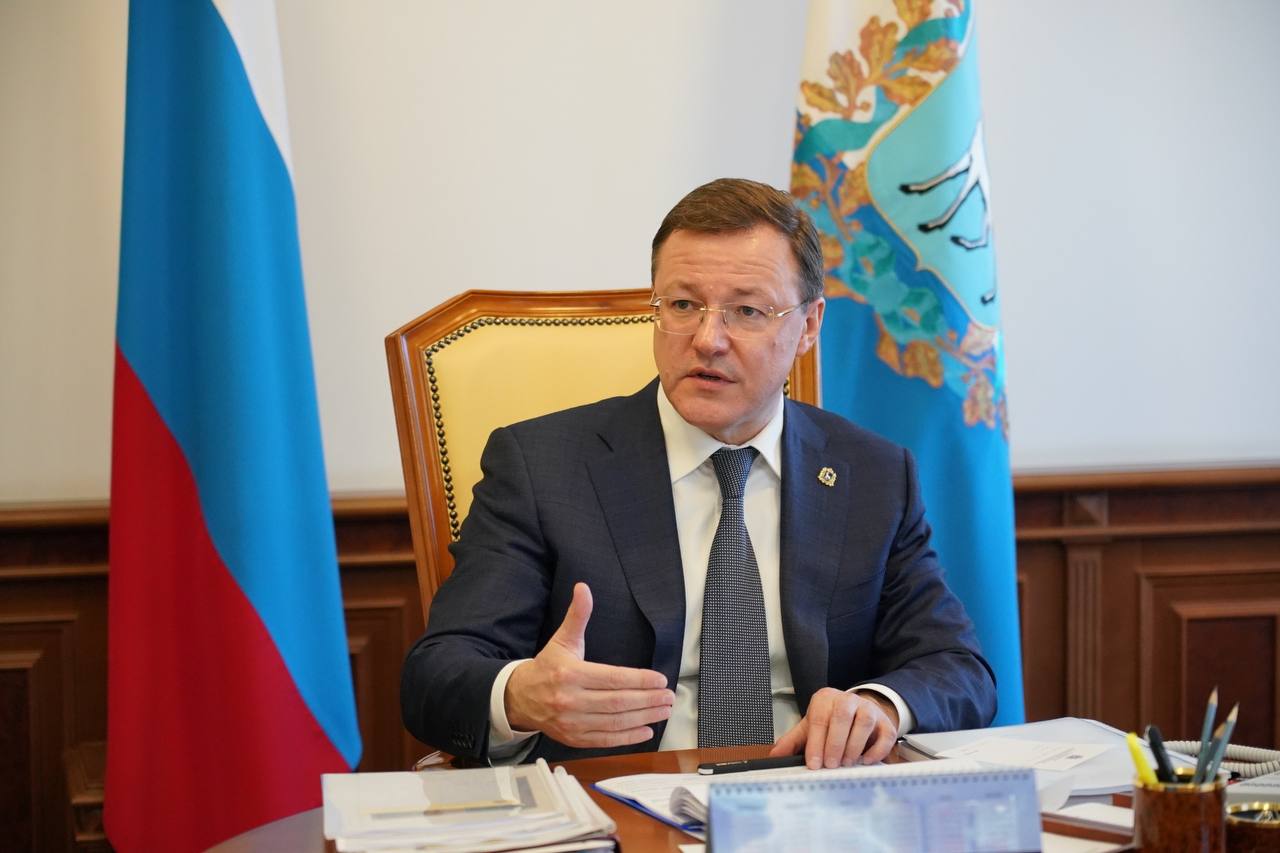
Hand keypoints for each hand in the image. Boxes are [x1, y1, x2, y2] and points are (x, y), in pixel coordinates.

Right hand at [505, 583, 674, 747]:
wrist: (520, 697)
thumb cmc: (547, 667)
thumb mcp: (563, 639)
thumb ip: (578, 615)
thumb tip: (583, 588)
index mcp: (570, 674)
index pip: (613, 679)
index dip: (640, 680)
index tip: (660, 679)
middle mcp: (570, 700)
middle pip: (618, 702)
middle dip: (648, 700)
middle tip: (669, 696)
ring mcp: (572, 722)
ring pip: (615, 722)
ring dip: (644, 717)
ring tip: (664, 710)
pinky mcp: (574, 738)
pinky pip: (605, 740)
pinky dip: (628, 738)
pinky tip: (646, 730)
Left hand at [768, 688, 898, 768]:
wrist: (857, 712)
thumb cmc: (830, 721)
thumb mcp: (810, 727)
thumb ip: (793, 741)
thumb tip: (775, 756)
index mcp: (825, 699)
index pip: (819, 719)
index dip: (816, 743)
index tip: (814, 763)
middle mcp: (848, 700)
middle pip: (842, 717)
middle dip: (835, 744)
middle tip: (831, 765)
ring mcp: (869, 709)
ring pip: (864, 722)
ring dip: (854, 746)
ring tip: (846, 763)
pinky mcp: (885, 722)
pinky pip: (885, 734)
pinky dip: (877, 750)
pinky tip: (866, 761)